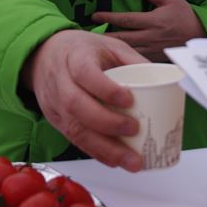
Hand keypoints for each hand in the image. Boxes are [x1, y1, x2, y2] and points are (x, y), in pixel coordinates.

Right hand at [20, 30, 147, 170]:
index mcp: (74, 57)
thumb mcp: (108, 45)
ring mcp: (54, 103)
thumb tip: (164, 80)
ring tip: (131, 161)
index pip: (85, 73)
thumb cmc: (80, 50)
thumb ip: (133, 60)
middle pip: (76, 105)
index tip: (129, 100)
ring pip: (74, 129)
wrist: (42, 55)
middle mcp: (60, 81)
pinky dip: (95, 153)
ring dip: (104, 149)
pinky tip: (114, 161)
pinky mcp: (55, 120)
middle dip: (108, 123)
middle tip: (134, 130)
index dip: (105, 89)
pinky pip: (73, 140)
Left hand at [92, 0, 205, 60]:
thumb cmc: (185, 15)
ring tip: (94, 45)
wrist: (201, 35)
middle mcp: (150, 36)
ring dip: (111, 47)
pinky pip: (136, 59)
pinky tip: (112, 58)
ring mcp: (152, 49)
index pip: (126, 19)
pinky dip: (123, 59)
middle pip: (121, 37)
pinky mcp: (155, 58)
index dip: (109, 17)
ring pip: (126, 50)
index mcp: (153, 21)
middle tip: (86, 34)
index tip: (94, 15)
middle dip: (103, 35)